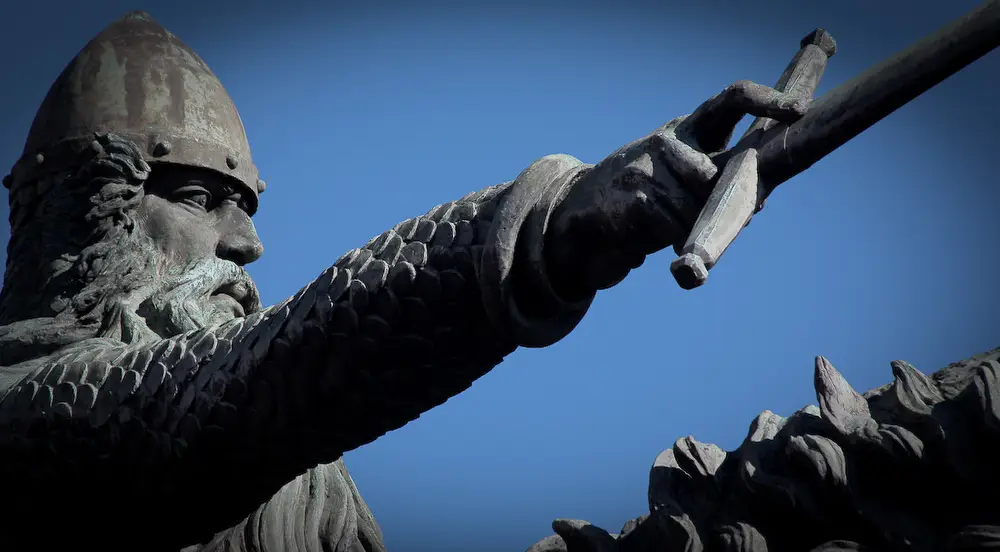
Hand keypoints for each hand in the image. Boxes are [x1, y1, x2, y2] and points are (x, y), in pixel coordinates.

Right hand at [546, 80, 808, 300]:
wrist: (581, 216)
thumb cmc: (646, 200)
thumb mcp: (683, 182)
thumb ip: (718, 185)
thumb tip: (755, 202)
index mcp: (691, 130)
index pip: (732, 99)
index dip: (766, 101)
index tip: (797, 110)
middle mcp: (670, 139)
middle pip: (715, 174)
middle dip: (720, 204)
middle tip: (719, 217)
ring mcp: (648, 164)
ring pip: (695, 206)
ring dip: (692, 228)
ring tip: (671, 228)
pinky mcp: (634, 195)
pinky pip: (673, 223)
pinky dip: (672, 238)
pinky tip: (654, 237)